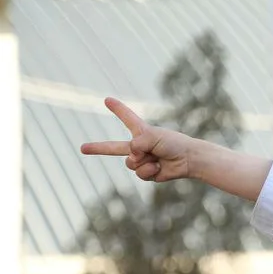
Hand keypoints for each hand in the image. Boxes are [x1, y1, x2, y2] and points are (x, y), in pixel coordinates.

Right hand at [80, 98, 194, 181]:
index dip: (117, 109)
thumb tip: (131, 158)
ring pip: (130, 163)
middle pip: (113, 147)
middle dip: (97, 148)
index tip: (107, 99)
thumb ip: (137, 144)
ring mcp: (142, 160)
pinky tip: (159, 167)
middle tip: (82, 148)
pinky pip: (139, 173)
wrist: (188, 160)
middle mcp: (139, 146)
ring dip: (142, 161)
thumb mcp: (153, 137)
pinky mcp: (147, 173)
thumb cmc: (174, 144)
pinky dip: (149, 170)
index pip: (127, 117)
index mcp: (141, 132)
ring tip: (156, 157)